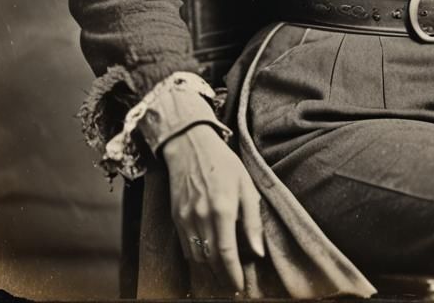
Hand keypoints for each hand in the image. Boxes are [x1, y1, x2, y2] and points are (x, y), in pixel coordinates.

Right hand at [161, 124, 265, 291]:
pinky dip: (196, 257)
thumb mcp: (245, 186)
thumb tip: (258, 252)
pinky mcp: (176, 218)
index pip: (226, 254)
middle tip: (232, 285)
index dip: (233, 274)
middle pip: (210, 260)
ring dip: (208, 270)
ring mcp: (185, 219)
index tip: (239, 286)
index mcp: (222, 210)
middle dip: (222, 277)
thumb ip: (252, 220)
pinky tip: (206, 258)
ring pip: (196, 257)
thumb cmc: (223, 164)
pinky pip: (186, 247)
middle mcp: (201, 218)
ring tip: (221, 275)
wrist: (190, 146)